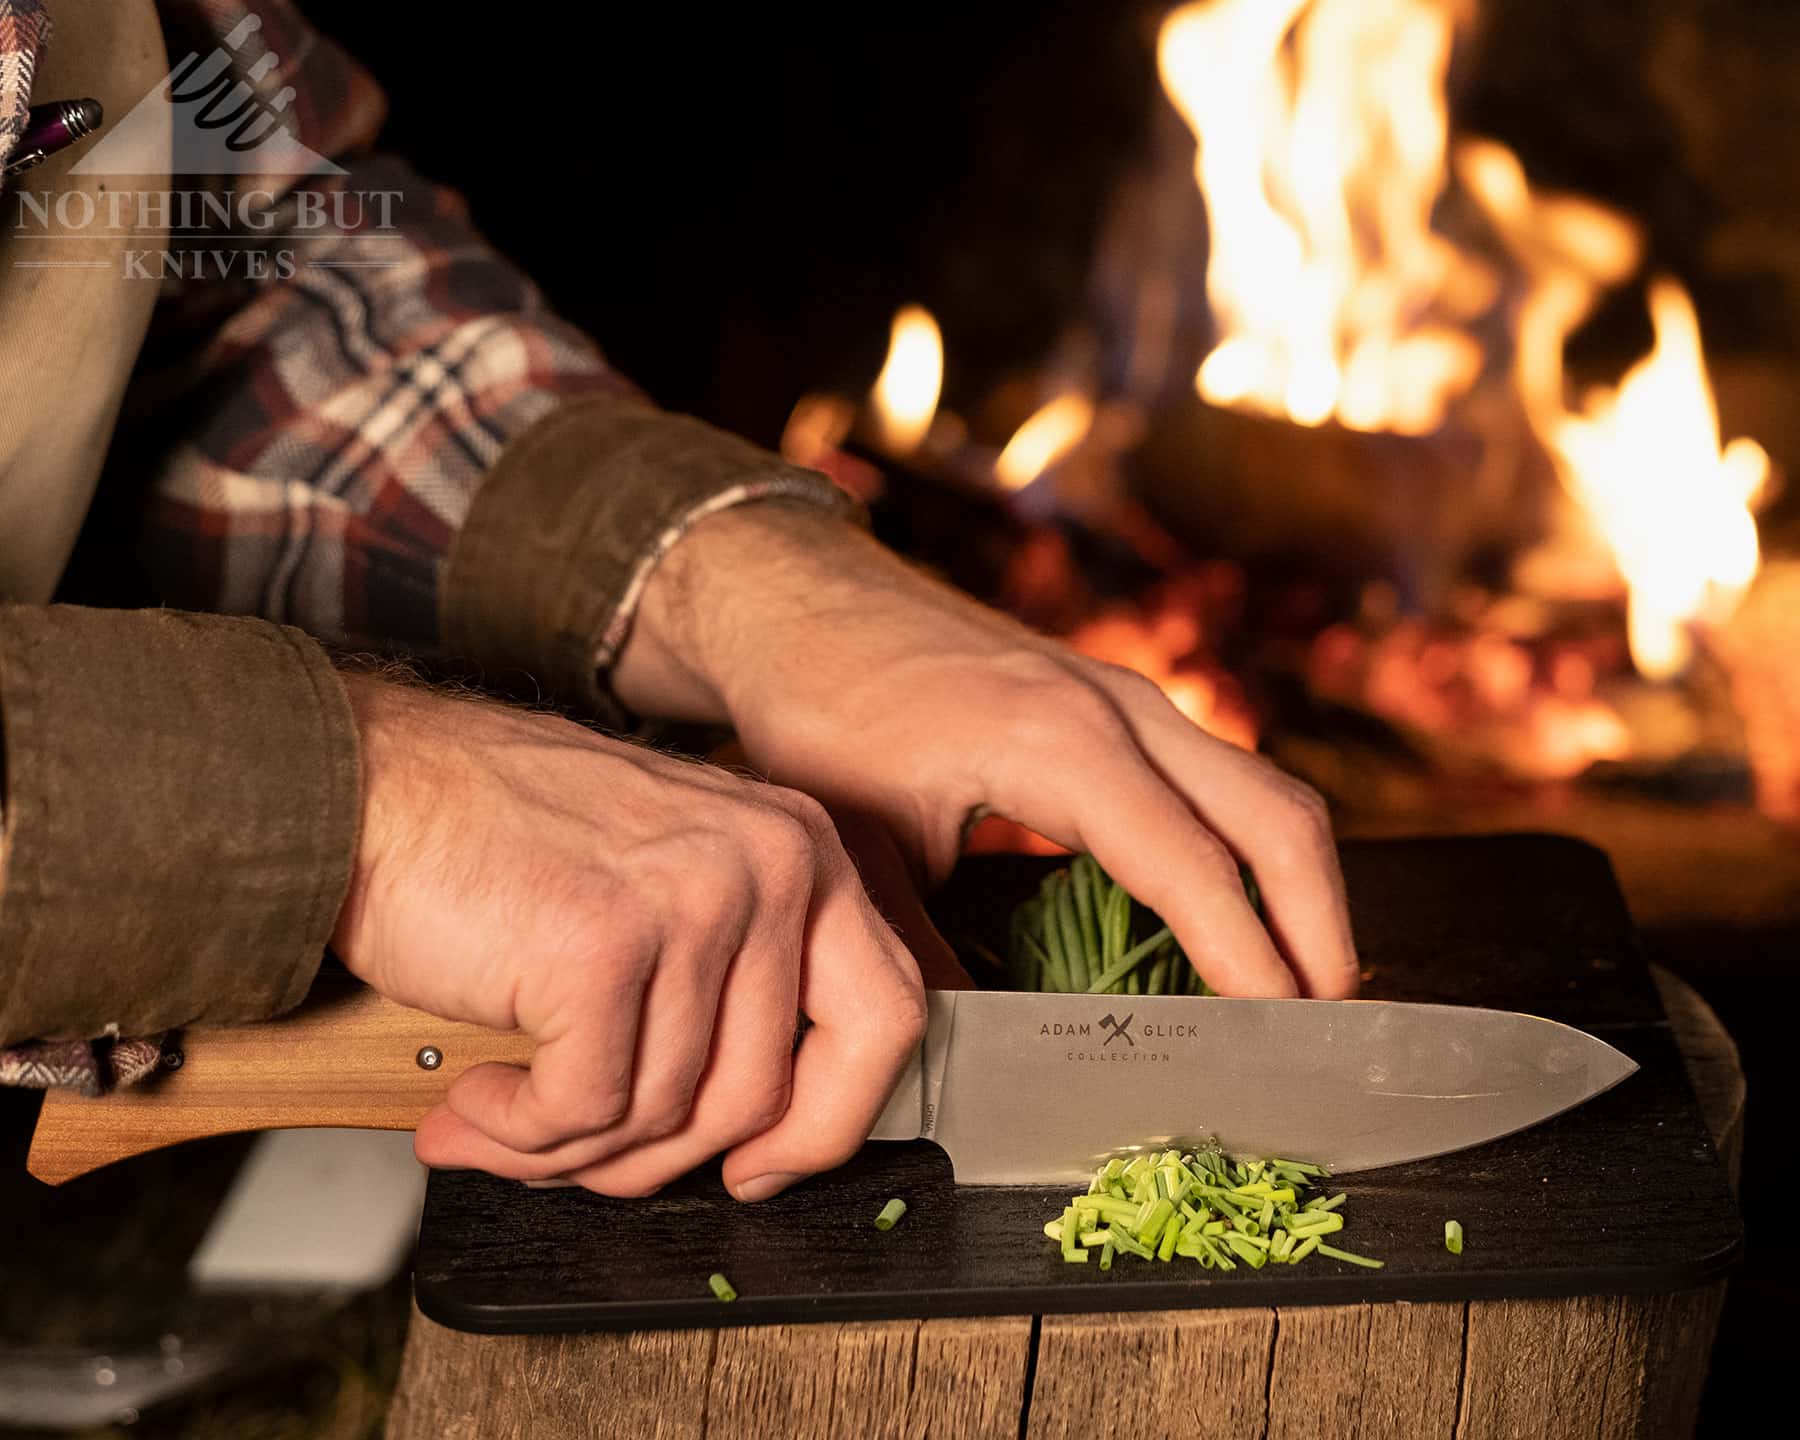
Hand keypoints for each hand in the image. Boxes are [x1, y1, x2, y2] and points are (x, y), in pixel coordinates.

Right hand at [330, 673, 925, 1198]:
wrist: (374, 783)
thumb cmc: (501, 836)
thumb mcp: (666, 877)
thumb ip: (730, 980)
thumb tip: (755, 1130)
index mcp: (800, 848)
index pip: (887, 1013)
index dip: (833, 1119)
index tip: (765, 1166)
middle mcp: (769, 865)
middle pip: (770, 1093)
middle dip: (670, 1158)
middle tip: (587, 1159)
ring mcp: (693, 903)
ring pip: (668, 1114)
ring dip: (573, 1148)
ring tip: (505, 1120)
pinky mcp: (603, 948)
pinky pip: (585, 1109)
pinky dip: (521, 1133)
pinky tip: (479, 1101)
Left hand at [615, 504, 1358, 999]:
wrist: (801, 600)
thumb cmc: (819, 708)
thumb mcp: (863, 847)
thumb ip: (924, 952)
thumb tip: (974, 1051)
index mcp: (1059, 744)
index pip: (1192, 865)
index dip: (1248, 956)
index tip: (1282, 1034)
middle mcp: (1117, 707)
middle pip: (1275, 815)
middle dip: (1320, 921)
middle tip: (1326, 1021)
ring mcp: (1123, 696)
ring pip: (1262, 788)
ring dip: (1299, 884)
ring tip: (1301, 981)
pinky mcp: (1113, 700)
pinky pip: (1221, 775)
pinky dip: (1254, 847)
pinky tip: (1236, 909)